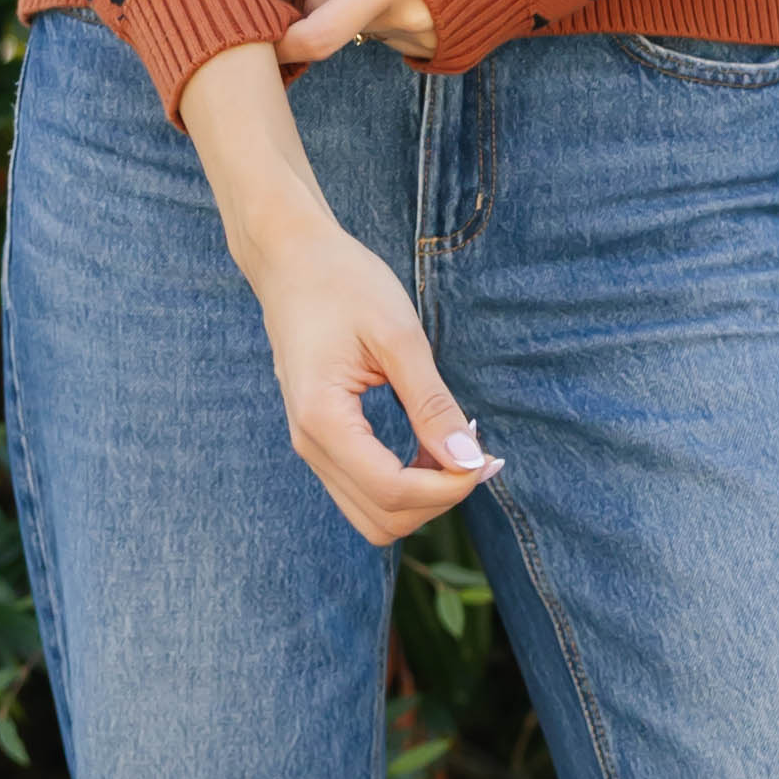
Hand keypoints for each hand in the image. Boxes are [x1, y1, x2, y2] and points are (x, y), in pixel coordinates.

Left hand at [235, 0, 439, 72]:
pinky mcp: (453, 41)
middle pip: (343, 23)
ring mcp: (434, 34)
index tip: (263, 30)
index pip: (317, 37)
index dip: (282, 41)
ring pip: (374, 27)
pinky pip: (404, 33)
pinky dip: (399, 11)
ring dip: (368, 4)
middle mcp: (410, 19)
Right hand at [240, 207, 499, 546]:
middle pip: (383, 520)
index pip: (393, 492)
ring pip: (373, 514)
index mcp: (323, 419)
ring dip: (423, 497)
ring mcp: (311, 446)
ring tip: (457, 449)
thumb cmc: (343, 284)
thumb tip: (468, 460)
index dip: (448, 488)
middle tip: (478, 455)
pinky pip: (365, 489)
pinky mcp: (321, 440)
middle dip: (438, 499)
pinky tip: (433, 444)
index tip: (487, 457)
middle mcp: (310, 445)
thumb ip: (431, 403)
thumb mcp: (398, 336)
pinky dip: (406, 483)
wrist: (290, 259)